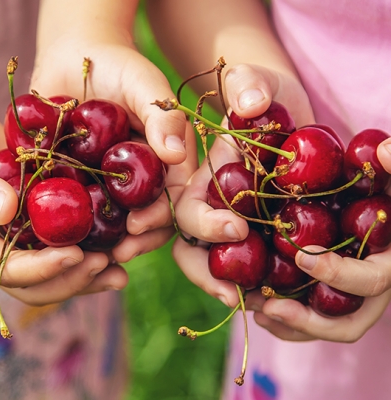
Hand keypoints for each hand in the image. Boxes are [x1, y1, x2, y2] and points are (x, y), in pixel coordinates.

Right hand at [0, 118, 127, 305]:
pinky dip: (98, 258)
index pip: (5, 270)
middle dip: (72, 279)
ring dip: (91, 279)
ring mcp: (36, 242)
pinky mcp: (58, 231)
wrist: (8, 142)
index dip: (39, 269)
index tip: (75, 254)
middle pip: (37, 285)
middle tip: (104, 263)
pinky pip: (76, 253)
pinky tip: (123, 253)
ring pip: (59, 276)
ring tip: (120, 275)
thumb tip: (6, 211)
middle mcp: (10, 249)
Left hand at [30, 20, 197, 261]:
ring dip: (110, 243)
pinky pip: (86, 211)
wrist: (76, 60)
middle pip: (150, 219)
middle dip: (138, 240)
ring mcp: (115, 184)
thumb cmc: (119, 67)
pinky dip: (81, 229)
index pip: (174, 199)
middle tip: (118, 252)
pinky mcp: (86, 183)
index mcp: (167, 162)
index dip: (160, 218)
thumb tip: (175, 152)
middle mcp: (145, 179)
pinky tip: (71, 241)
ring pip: (119, 223)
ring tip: (94, 256)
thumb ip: (163, 115)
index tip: (137, 226)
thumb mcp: (145, 85)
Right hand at [173, 64, 313, 306]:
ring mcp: (231, 220)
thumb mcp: (255, 80)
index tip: (236, 227)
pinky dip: (258, 282)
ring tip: (257, 305)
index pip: (185, 208)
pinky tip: (277, 296)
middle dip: (204, 273)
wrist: (283, 110)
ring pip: (215, 263)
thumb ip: (248, 85)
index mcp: (198, 178)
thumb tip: (251, 107)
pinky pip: (250, 263)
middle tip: (232, 293)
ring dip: (229, 287)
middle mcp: (208, 206)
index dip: (202, 222)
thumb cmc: (262, 92)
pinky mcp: (258, 230)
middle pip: (191, 248)